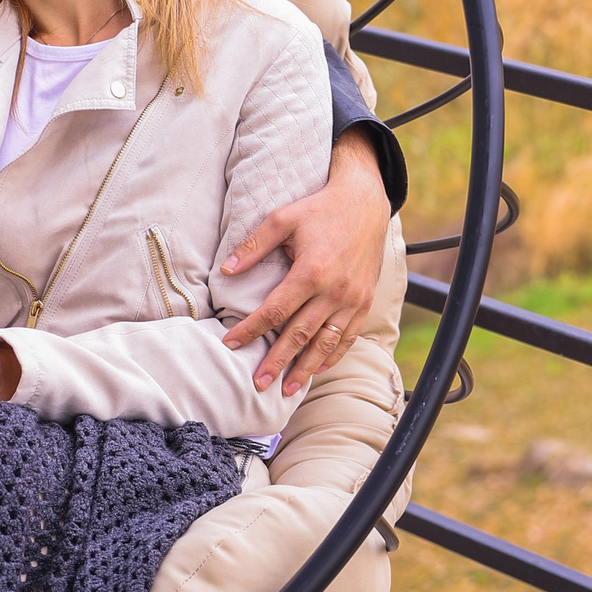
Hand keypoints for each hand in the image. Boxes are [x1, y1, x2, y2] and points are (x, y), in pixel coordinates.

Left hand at [221, 131, 388, 394]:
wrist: (366, 203)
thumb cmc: (320, 209)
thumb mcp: (283, 219)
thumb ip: (254, 245)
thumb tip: (226, 270)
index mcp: (311, 271)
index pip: (274, 311)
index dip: (251, 329)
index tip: (230, 343)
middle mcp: (334, 291)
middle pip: (299, 334)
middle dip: (277, 361)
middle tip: (258, 383)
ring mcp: (352, 299)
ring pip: (326, 342)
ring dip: (306, 368)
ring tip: (288, 388)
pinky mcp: (365, 302)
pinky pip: (348, 336)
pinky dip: (333, 355)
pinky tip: (318, 369)